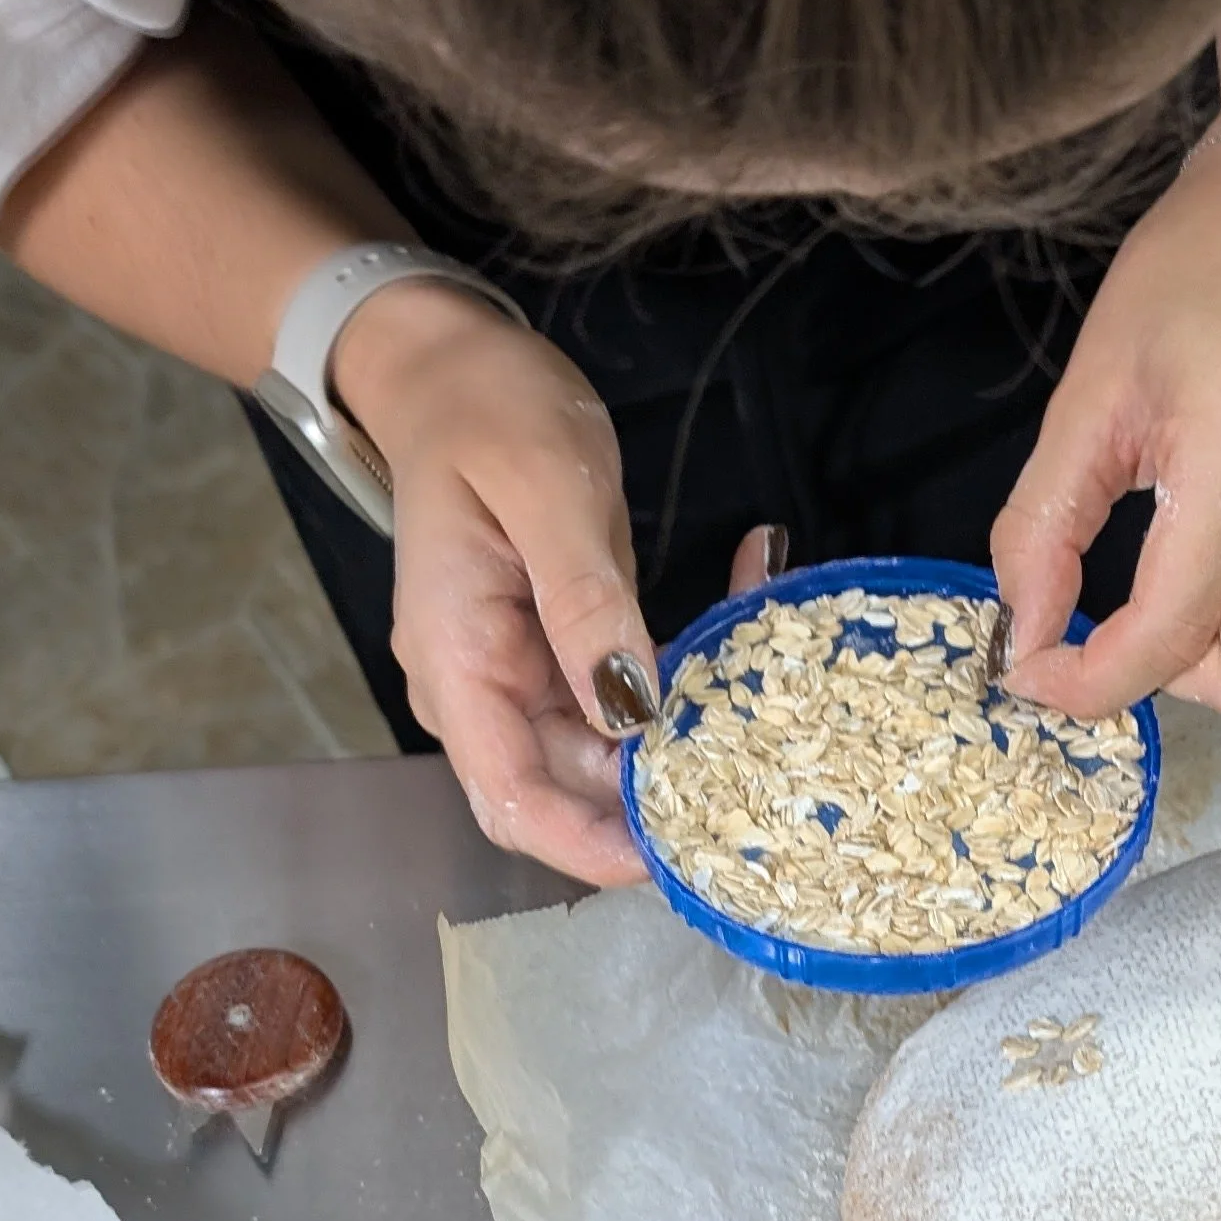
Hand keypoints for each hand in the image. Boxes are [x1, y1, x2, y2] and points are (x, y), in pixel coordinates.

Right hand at [334, 280, 779, 883]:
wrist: (451, 365)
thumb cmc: (484, 410)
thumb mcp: (546, 489)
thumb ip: (586, 601)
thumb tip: (630, 709)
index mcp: (457, 661)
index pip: (510, 798)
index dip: (586, 844)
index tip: (670, 855)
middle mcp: (481, 685)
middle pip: (563, 789)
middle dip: (651, 801)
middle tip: (757, 788)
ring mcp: (519, 669)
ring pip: (604, 748)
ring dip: (681, 736)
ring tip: (770, 703)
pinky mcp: (559, 646)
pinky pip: (622, 689)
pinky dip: (680, 673)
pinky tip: (748, 600)